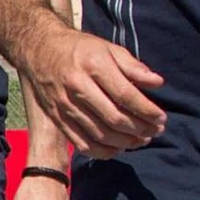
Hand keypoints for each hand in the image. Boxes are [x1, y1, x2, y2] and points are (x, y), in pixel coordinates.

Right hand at [17, 24, 166, 156]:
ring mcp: (65, 105)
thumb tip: (157, 83)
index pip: (125, 95)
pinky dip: (103, 151)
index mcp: (93, 65)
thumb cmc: (78, 48)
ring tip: (142, 140)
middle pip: (114, 118)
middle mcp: (77, 87)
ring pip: (100, 134)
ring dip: (125, 142)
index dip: (146, 110)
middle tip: (156, 130)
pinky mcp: (57, 118)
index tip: (161, 117)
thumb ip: (133, 66)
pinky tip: (118, 148)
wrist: (38, 48)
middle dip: (140, 129)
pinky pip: (82, 143)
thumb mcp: (107, 47)